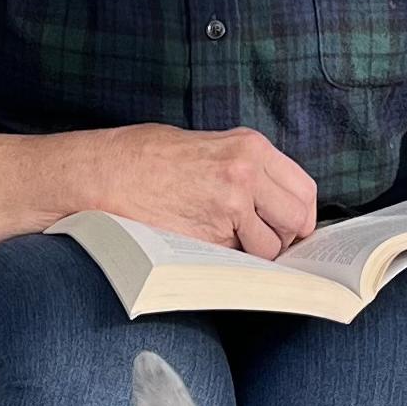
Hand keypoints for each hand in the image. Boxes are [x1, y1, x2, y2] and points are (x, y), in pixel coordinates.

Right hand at [89, 124, 319, 257]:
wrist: (103, 173)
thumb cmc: (145, 157)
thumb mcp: (207, 144)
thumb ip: (244, 166)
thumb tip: (272, 199)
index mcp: (249, 147)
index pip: (303, 189)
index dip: (300, 214)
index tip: (292, 226)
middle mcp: (245, 175)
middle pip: (296, 220)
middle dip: (284, 236)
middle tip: (264, 240)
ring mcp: (228, 208)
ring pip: (269, 247)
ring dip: (255, 253)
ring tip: (226, 241)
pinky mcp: (208, 238)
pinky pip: (237, 260)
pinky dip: (228, 261)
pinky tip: (205, 246)